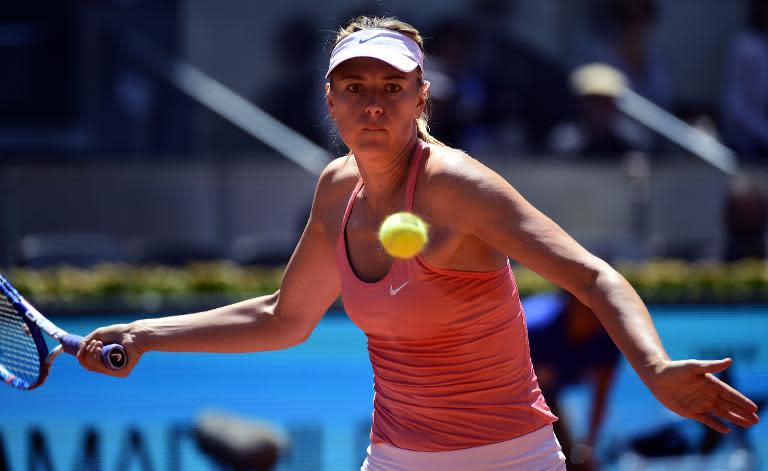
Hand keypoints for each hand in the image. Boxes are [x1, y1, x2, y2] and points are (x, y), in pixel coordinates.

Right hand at [76, 322, 144, 377]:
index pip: (87, 363)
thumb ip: (85, 343)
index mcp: (104, 360)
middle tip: (97, 342)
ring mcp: (115, 371)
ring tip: (99, 343)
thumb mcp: (97, 335)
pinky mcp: (121, 372)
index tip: (87, 343)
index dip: (82, 354)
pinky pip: (101, 369)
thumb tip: (78, 356)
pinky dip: (96, 359)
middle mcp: (109, 367)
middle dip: (87, 353)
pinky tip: (99, 350)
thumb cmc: (118, 333)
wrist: (133, 333)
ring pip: (92, 367)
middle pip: (88, 365)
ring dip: (90, 354)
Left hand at [645, 358, 759, 432]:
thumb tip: (730, 361)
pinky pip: (707, 420)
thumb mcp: (694, 366)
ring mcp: (700, 404)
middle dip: (743, 413)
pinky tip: (727, 430)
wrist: (657, 376)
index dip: (742, 401)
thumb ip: (712, 366)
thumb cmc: (675, 369)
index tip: (755, 408)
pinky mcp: (691, 412)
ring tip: (748, 425)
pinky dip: (717, 425)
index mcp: (711, 383)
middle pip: (729, 406)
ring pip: (721, 414)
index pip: (730, 394)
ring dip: (734, 419)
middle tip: (757, 420)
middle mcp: (708, 395)